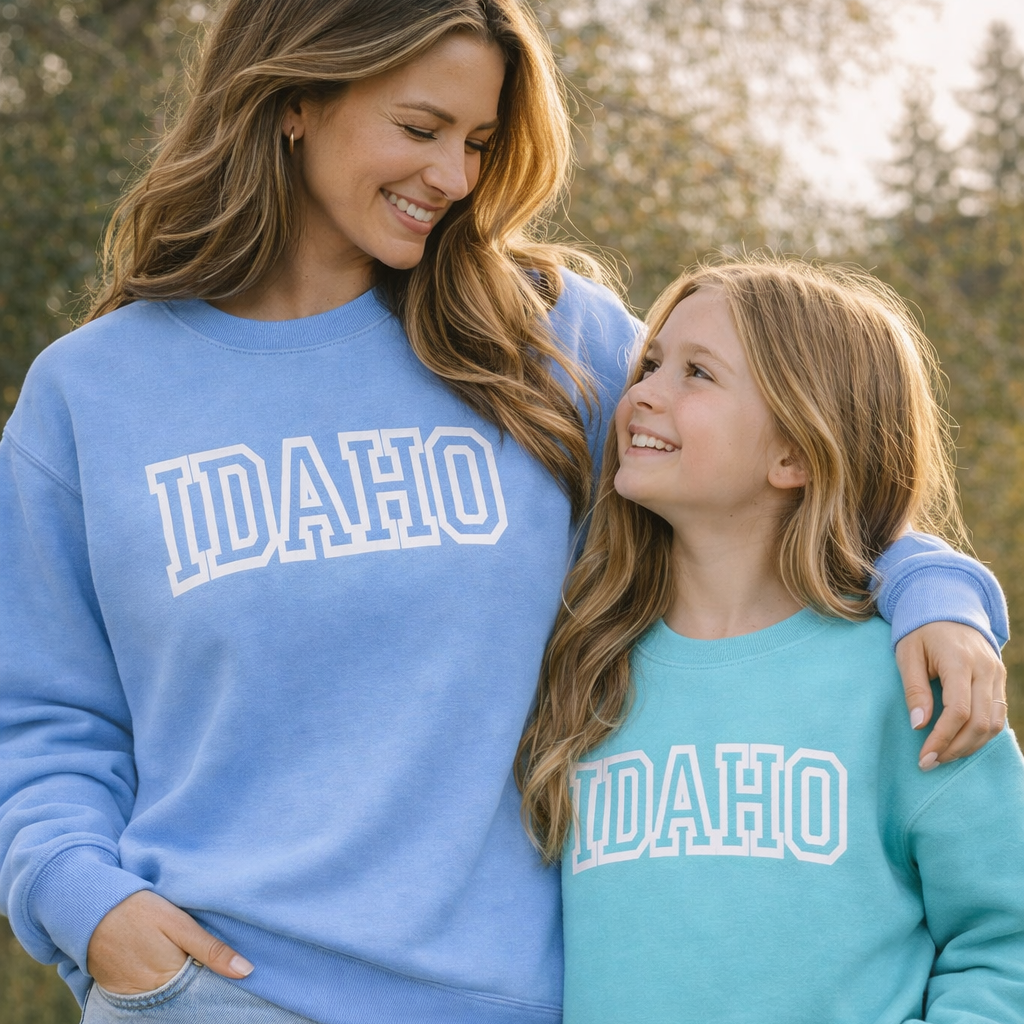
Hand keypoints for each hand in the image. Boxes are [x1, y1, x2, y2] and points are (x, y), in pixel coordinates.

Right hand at [86, 890, 252, 994]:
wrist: (89, 909)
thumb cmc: (138, 910)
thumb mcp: (179, 924)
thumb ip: (211, 949)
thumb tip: (246, 972)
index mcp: (172, 978)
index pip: (203, 990)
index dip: (217, 979)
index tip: (234, 971)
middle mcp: (152, 994)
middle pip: (184, 994)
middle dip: (198, 983)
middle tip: (205, 962)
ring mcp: (133, 996)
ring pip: (167, 995)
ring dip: (177, 984)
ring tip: (183, 963)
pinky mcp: (118, 992)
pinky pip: (145, 995)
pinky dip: (157, 985)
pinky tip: (163, 968)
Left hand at [895, 620, 1007, 769]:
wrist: (946, 606)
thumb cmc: (920, 631)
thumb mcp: (907, 654)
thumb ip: (914, 689)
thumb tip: (918, 725)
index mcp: (959, 661)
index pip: (958, 711)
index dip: (942, 738)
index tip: (924, 757)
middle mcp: (985, 669)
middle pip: (980, 722)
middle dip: (956, 748)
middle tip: (930, 762)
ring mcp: (997, 673)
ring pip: (994, 723)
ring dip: (970, 746)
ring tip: (943, 756)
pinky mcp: (1000, 678)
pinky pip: (998, 714)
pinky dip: (982, 733)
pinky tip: (960, 742)